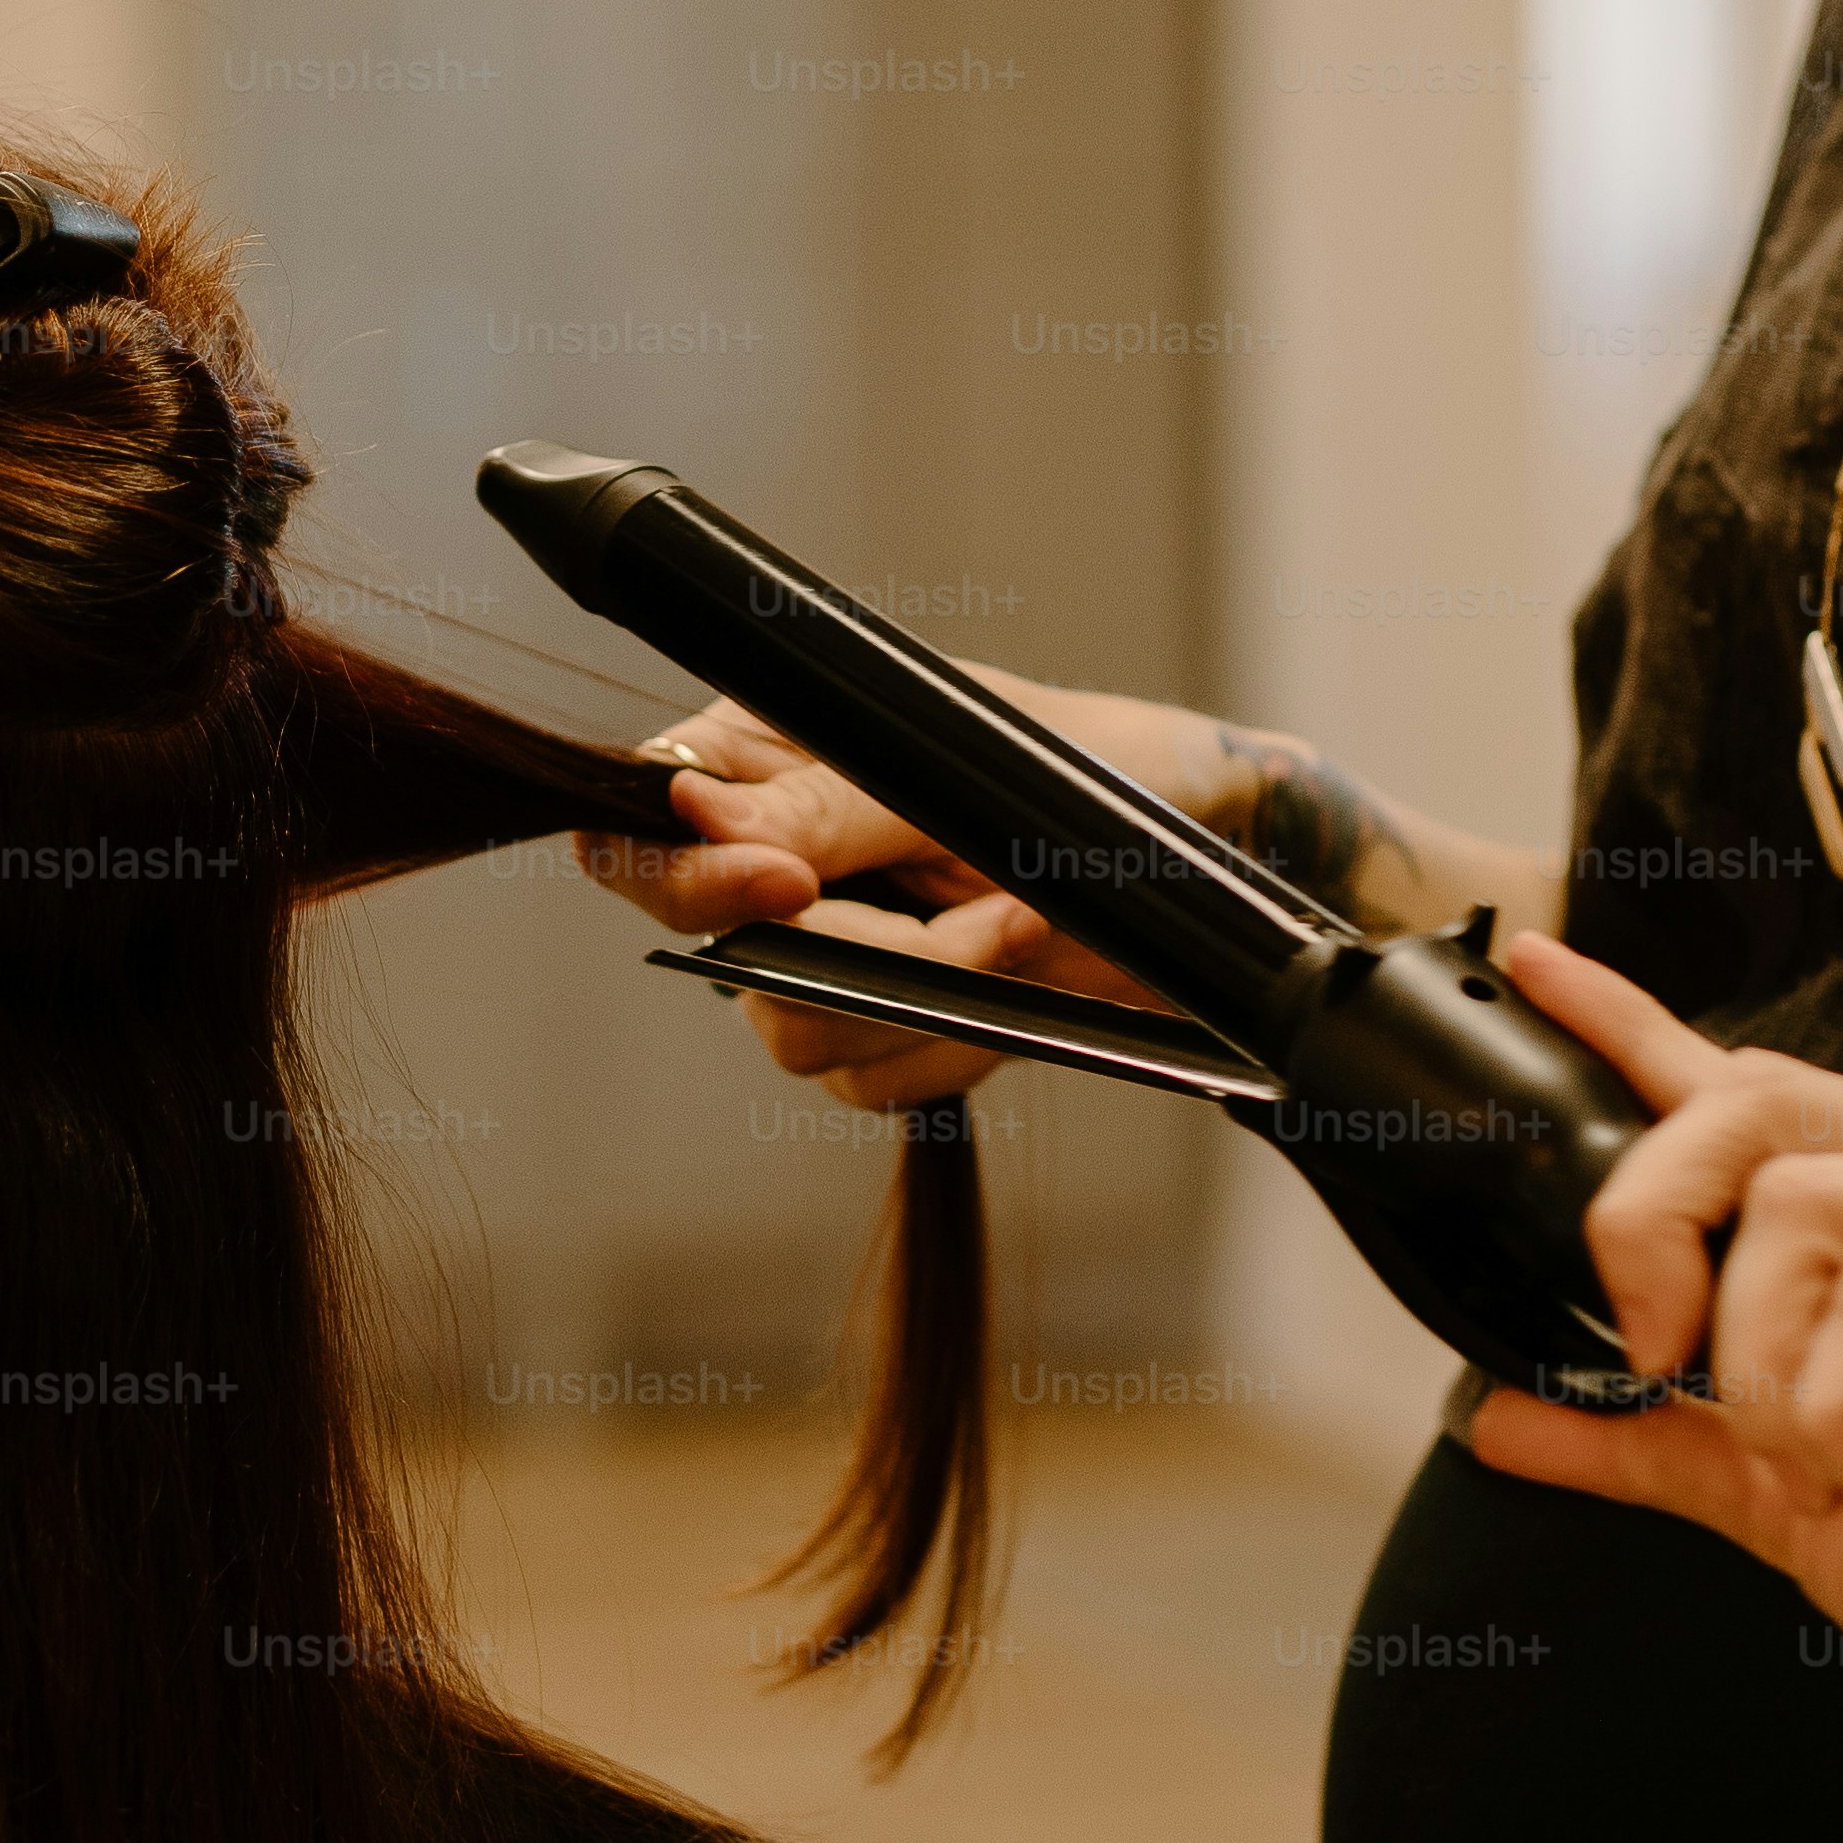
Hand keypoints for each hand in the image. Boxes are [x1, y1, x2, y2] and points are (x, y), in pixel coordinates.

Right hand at [578, 682, 1204, 1111]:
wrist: (1206, 847)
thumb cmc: (1092, 762)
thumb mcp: (962, 764)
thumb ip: (828, 807)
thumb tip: (698, 821)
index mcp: (757, 761)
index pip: (636, 835)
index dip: (685, 880)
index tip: (787, 887)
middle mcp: (770, 865)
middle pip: (724, 960)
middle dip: (866, 954)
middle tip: (993, 916)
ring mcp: (826, 955)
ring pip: (796, 1034)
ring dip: (927, 1000)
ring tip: (1024, 929)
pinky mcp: (889, 1029)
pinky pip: (871, 1081)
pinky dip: (953, 1048)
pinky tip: (1020, 988)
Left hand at [1454, 929, 1842, 1842]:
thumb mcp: (1787, 1509)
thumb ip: (1656, 1448)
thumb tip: (1502, 1419)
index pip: (1750, 1092)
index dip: (1635, 1027)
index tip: (1541, 972)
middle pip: (1750, 1108)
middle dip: (1654, 1226)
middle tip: (1658, 1357)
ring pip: (1803, 1207)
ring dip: (1767, 1369)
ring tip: (1828, 1467)